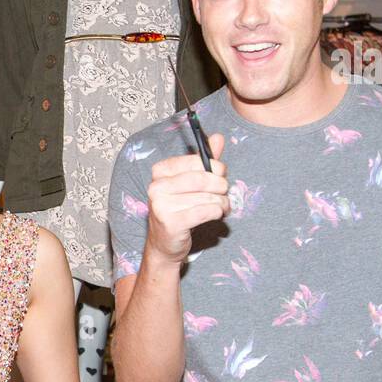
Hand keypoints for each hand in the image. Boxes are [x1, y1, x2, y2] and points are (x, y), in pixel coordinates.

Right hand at [143, 132, 229, 267]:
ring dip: (222, 202)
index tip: (221, 174)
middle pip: (202, 178)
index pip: (196, 160)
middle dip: (221, 186)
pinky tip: (216, 215)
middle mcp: (156, 186)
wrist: (165, 244)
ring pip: (207, 197)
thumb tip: (218, 137)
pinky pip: (206, 211)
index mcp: (160, 171)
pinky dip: (217, 212)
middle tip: (225, 192)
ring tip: (222, 207)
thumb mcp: (191, 184)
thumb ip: (205, 161)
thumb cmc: (180, 210)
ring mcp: (161, 205)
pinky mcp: (171, 223)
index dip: (215, 167)